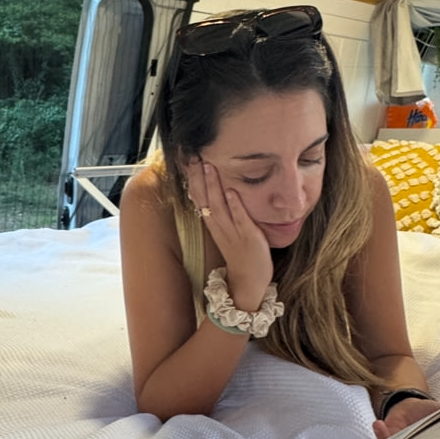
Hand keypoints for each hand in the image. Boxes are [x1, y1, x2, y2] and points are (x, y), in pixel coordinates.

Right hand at [186, 157, 272, 310]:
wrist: (249, 282)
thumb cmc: (241, 254)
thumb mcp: (227, 232)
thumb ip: (224, 214)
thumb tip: (222, 192)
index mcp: (213, 225)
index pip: (199, 198)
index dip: (193, 179)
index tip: (189, 159)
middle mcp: (219, 227)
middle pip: (204, 199)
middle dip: (199, 177)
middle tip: (194, 156)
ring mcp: (233, 233)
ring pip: (219, 207)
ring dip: (213, 186)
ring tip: (209, 166)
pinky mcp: (249, 238)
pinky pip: (240, 220)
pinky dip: (235, 206)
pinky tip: (231, 191)